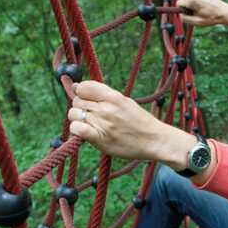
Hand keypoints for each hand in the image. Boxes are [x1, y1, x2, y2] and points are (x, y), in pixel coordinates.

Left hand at [68, 81, 196, 168]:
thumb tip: (79, 87)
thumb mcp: (124, 101)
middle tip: (91, 114)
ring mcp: (102, 123)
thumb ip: (103, 94)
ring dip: (77, 119)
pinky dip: (76, 129)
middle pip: (76, 101)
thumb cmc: (140, 121)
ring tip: (89, 124)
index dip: (80, 91)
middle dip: (80, 106)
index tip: (84, 97)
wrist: (153, 140)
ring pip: (73, 114)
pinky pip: (77, 129)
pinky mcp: (99, 139)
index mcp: (113, 97)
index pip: (83, 87)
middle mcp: (106, 108)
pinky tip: (84, 132)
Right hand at [177, 0, 227, 26]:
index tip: (190, 13)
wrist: (223, 11)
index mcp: (193, 0)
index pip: (179, 3)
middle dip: (186, 5)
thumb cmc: (210, 18)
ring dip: (189, 0)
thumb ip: (185, 18)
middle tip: (196, 10)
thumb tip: (179, 13)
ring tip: (197, 5)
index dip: (182, 10)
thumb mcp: (197, 22)